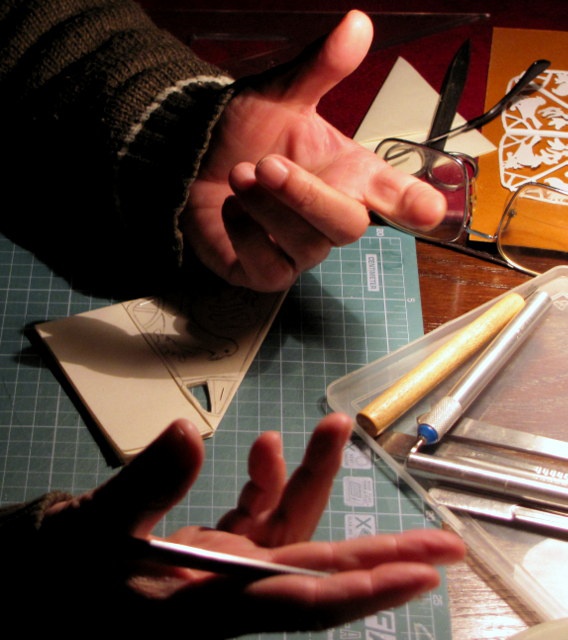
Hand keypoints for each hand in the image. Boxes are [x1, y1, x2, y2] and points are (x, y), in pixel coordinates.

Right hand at [34, 414, 463, 635]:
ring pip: (292, 530)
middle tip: (443, 543)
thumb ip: (145, 485)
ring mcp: (230, 569)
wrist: (58, 576)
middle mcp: (233, 590)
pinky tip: (269, 447)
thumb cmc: (70, 569)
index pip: (297, 602)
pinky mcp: (221, 550)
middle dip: (383, 555)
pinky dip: (269, 480)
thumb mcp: (97, 529)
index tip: (419, 576)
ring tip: (332, 425)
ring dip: (313, 478)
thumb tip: (188, 433)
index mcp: (209, 604)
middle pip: (318, 572)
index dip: (359, 591)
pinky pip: (260, 515)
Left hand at [182, 10, 445, 291]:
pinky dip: (245, 237)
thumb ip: (319, 68)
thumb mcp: (280, 96)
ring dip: (266, 207)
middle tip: (266, 164)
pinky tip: (230, 211)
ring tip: (238, 175)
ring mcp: (301, 250)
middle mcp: (330, 216)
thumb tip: (356, 23)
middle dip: (306, 196)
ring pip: (306, 246)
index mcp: (348, 175)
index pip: (394, 196)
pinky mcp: (268, 273)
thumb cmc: (246, 134)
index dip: (412, 203)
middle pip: (348, 227)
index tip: (429, 211)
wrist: (195, 160)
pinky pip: (270, 270)